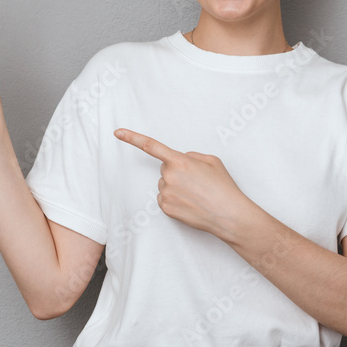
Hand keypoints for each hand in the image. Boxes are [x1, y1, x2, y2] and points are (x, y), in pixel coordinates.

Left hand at [113, 128, 254, 236]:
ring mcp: (166, 193)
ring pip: (165, 185)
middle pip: (165, 169)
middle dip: (177, 172)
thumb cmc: (223, 187)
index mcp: (180, 161)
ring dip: (176, 187)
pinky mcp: (165, 208)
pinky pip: (164, 198)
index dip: (132, 138)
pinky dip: (175, 200)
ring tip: (196, 194)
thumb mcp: (212, 161)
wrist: (228, 214)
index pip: (151, 146)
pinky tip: (190, 203)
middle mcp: (169, 177)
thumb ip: (191, 156)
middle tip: (196, 181)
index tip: (118, 132)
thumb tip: (180, 160)